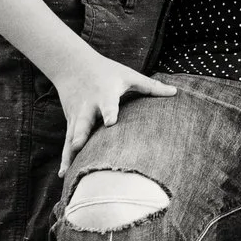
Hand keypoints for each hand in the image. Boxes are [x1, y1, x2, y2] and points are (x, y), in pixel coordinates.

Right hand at [56, 53, 177, 171]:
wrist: (73, 65)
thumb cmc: (107, 71)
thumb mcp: (128, 75)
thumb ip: (151, 86)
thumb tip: (176, 93)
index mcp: (105, 94)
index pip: (108, 104)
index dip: (109, 113)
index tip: (110, 123)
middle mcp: (89, 106)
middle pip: (84, 122)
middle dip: (81, 134)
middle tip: (79, 146)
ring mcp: (77, 116)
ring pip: (73, 136)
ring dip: (71, 153)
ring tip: (68, 171)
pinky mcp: (70, 123)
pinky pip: (67, 143)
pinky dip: (66, 158)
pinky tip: (64, 174)